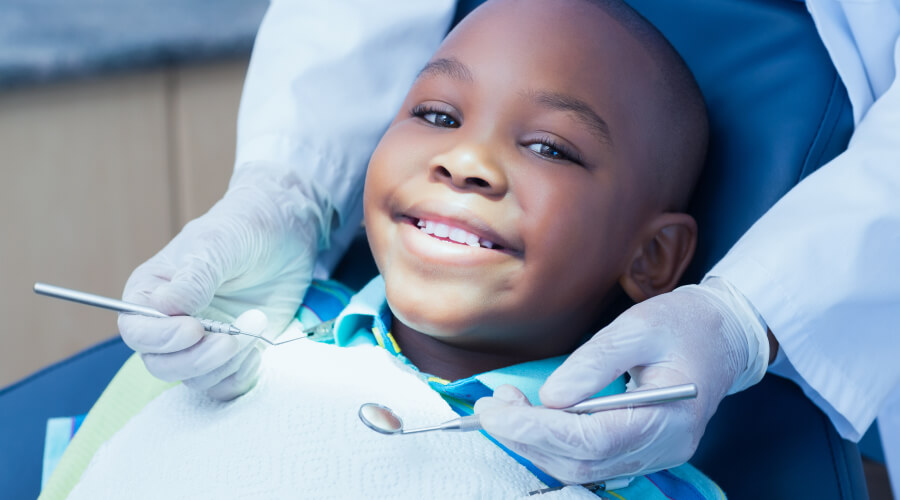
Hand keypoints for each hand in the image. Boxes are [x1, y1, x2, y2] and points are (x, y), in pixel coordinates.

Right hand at [118, 164, 331, 399]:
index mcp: (152, 293)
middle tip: (232, 338)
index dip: (160, 339)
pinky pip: (224, 386)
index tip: (194, 329)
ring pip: (195, 380)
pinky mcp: (231, 356)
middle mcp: (170, 324)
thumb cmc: (243, 229)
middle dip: (197, 359)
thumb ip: (194, 278)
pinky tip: (257, 350)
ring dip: (226, 363)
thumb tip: (165, 308)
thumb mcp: (218, 244)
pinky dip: (240, 376)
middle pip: (161, 365)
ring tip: (254, 326)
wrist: (285, 233)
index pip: (136, 331)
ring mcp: (202, 343)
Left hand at [474, 278, 768, 482]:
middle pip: (581, 462)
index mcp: (669, 419)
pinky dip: (552, 445)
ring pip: (581, 469)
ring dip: (534, 444)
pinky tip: (530, 421)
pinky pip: (589, 461)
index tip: (497, 408)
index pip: (592, 441)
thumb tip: (550, 397)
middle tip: (493, 404)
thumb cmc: (684, 325)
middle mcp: (663, 448)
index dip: (537, 429)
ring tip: (505, 408)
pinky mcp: (640, 451)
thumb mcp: (639, 327)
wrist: (722, 336)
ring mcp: (653, 455)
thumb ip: (594, 363)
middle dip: (527, 437)